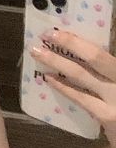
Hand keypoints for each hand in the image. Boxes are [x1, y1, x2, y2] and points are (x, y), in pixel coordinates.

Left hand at [31, 29, 115, 147]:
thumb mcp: (115, 84)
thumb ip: (105, 72)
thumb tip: (79, 53)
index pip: (102, 50)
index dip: (79, 39)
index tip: (60, 30)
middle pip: (96, 55)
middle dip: (70, 42)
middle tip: (48, 34)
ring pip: (82, 74)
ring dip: (57, 61)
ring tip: (38, 52)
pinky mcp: (108, 116)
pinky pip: (80, 97)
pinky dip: (63, 86)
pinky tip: (48, 79)